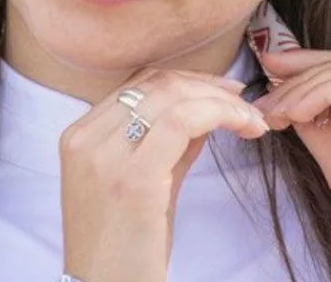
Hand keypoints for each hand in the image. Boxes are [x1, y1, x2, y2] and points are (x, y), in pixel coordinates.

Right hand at [60, 67, 270, 281]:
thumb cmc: (125, 250)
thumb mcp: (143, 183)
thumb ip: (170, 141)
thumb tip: (208, 107)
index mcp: (80, 135)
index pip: (140, 83)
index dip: (188, 79)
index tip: (224, 91)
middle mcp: (86, 138)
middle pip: (157, 83)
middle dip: (209, 86)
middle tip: (244, 103)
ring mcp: (104, 156)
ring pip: (173, 96)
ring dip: (221, 100)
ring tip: (250, 118)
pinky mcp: (132, 179)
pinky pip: (182, 122)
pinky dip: (219, 114)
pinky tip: (243, 126)